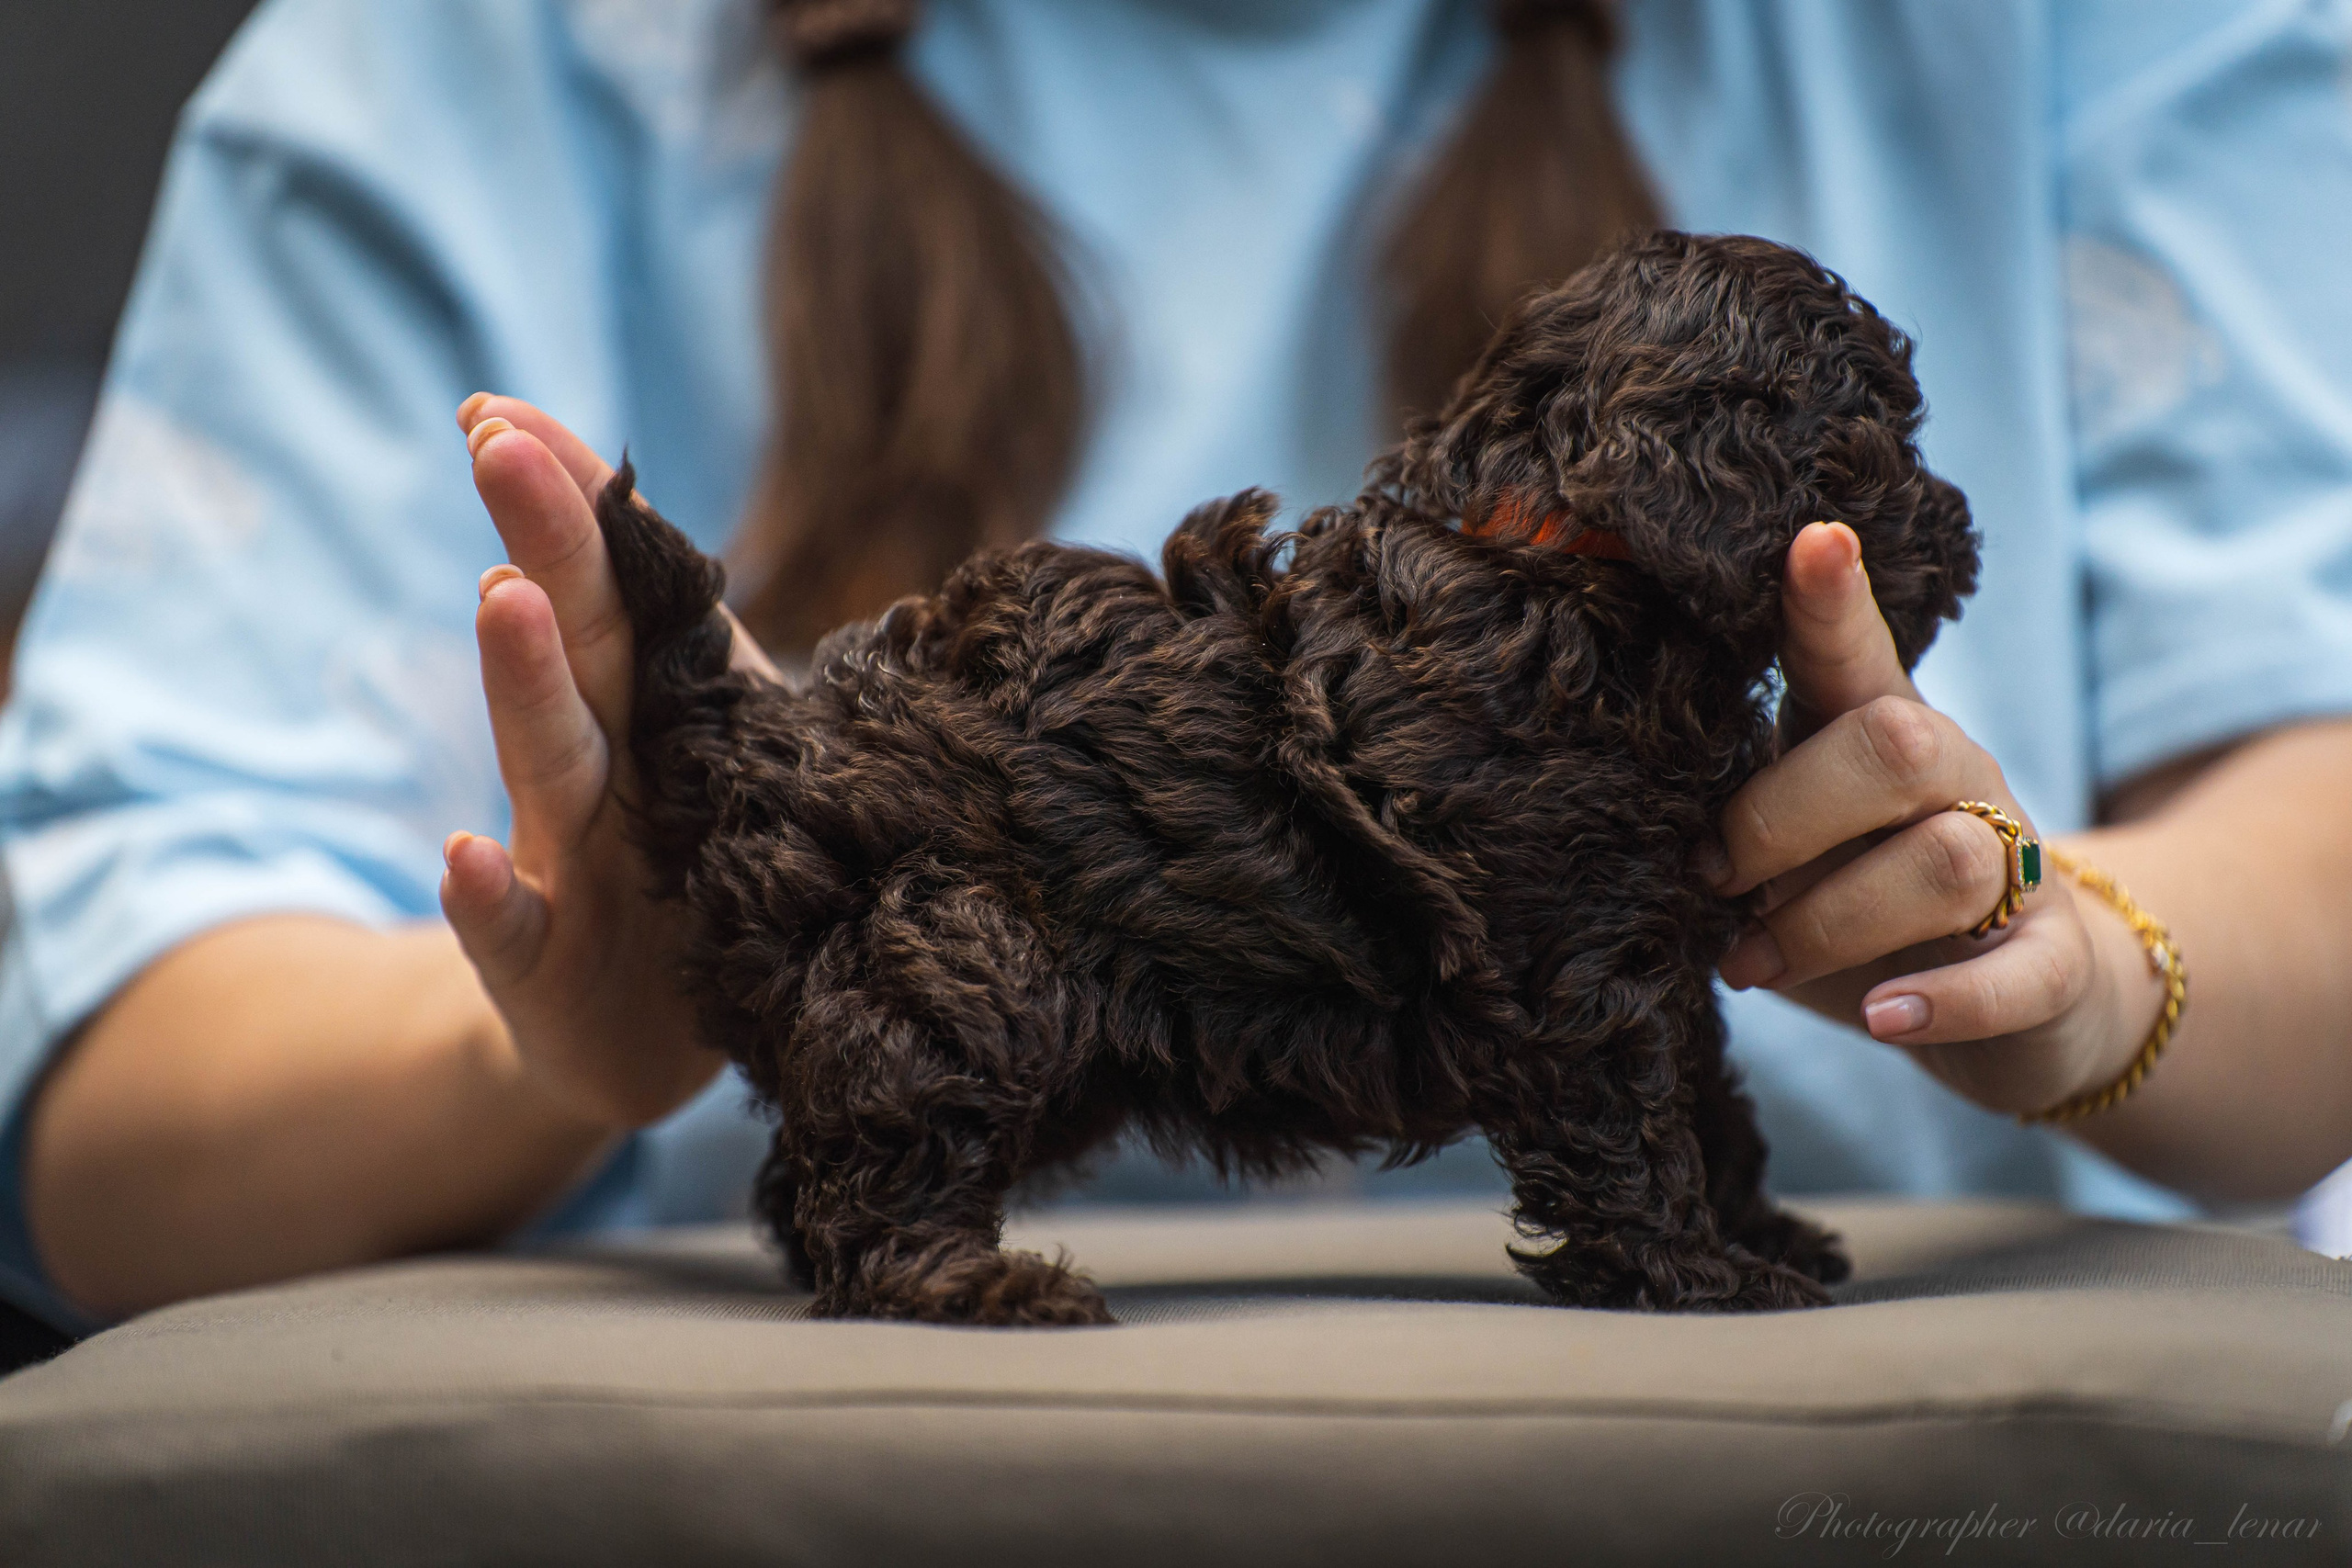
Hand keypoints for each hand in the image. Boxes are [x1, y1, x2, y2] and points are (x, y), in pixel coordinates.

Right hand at [440, 395, 773, 1128]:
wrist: (644, 1042)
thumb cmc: (689, 872)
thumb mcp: (712, 751)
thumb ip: (684, 648)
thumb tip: (677, 526)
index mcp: (655, 711)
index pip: (620, 588)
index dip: (574, 505)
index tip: (505, 413)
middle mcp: (599, 771)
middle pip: (581, 645)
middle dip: (545, 542)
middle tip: (499, 444)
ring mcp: (565, 866)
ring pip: (550, 761)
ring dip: (524, 679)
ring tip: (503, 596)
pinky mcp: (543, 970)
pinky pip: (512, 929)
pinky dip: (489, 897)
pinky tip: (463, 857)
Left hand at [1700, 522, 2165, 1118]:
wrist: (2025, 1000)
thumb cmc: (1866, 900)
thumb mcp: (1796, 842)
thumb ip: (1741, 806)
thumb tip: (1637, 809)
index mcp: (1878, 733)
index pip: (1852, 653)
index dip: (1830, 602)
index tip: (1809, 540)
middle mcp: (1957, 780)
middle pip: (1893, 747)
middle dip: (1780, 816)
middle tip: (1712, 879)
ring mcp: (2017, 869)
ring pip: (1943, 859)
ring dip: (1827, 921)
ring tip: (1752, 965)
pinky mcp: (2053, 965)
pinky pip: (2015, 975)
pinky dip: (1945, 1000)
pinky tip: (1884, 1016)